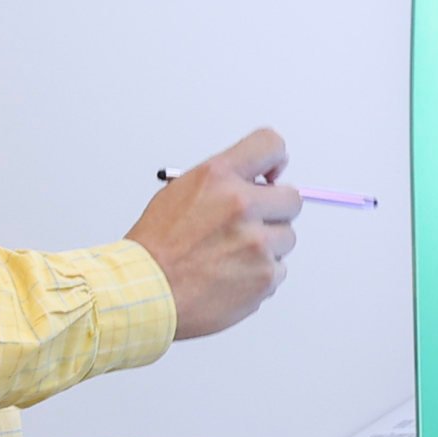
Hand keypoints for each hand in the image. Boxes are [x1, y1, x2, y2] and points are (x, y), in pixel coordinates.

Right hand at [129, 130, 301, 340]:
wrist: (146, 291)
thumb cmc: (156, 247)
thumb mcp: (180, 193)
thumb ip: (222, 183)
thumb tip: (258, 181)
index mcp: (219, 176)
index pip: (271, 145)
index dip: (275, 160)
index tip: (270, 175)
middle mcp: (241, 204)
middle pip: (291, 198)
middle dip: (274, 211)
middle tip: (249, 225)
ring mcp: (257, 242)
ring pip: (286, 238)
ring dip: (267, 246)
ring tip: (230, 256)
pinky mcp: (264, 276)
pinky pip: (278, 270)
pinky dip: (259, 275)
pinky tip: (231, 276)